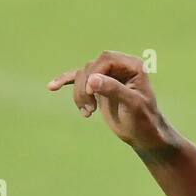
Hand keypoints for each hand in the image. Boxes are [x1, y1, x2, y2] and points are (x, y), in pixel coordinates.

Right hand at [47, 50, 168, 151]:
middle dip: (85, 87)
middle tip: (89, 109)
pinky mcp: (98, 86)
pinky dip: (66, 82)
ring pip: (83, 75)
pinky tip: (52, 87)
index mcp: (132, 65)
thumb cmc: (144, 120)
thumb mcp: (132, 105)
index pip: (106, 59)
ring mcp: (107, 76)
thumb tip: (92, 80)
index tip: (91, 93)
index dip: (95, 73)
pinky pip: (79, 80)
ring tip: (87, 113)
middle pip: (91, 66)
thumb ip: (114, 89)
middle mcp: (119, 67)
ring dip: (79, 94)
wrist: (144, 135)